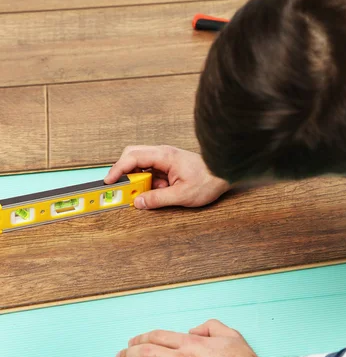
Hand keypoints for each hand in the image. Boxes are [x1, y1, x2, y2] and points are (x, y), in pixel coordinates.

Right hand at [104, 145, 229, 209]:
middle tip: (121, 189)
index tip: (109, 182)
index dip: (117, 169)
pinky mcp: (168, 166)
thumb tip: (138, 202)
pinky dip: (148, 183)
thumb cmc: (208, 181)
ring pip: (140, 165)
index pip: (132, 157)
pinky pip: (150, 172)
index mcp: (164, 156)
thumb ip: (157, 199)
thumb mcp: (182, 195)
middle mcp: (162, 153)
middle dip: (123, 173)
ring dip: (138, 180)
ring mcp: (165, 159)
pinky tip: (157, 193)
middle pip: (132, 156)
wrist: (225, 174)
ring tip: (144, 195)